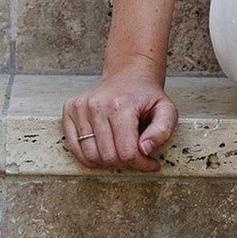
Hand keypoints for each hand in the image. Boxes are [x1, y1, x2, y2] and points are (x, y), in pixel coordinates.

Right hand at [62, 58, 177, 172]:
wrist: (129, 74)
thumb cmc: (146, 94)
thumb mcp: (166, 110)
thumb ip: (162, 131)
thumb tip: (145, 149)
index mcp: (121, 105)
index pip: (127, 153)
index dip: (141, 164)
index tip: (150, 162)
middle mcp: (97, 105)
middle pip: (108, 157)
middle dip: (125, 164)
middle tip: (136, 157)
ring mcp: (80, 107)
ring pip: (89, 156)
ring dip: (106, 162)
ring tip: (120, 153)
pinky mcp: (70, 109)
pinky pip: (73, 147)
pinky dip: (88, 157)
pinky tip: (103, 151)